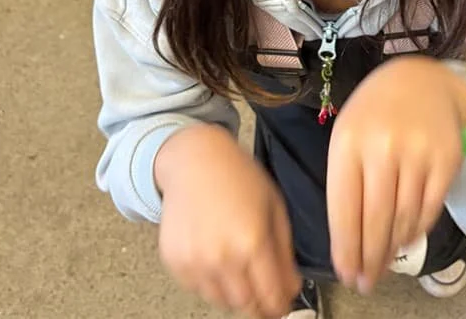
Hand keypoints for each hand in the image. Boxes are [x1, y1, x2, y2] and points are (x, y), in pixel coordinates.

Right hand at [155, 124, 300, 317]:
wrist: (195, 160)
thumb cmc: (238, 177)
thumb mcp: (274, 207)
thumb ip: (284, 252)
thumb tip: (291, 287)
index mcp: (252, 241)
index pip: (270, 297)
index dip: (279, 306)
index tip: (281, 304)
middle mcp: (221, 256)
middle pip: (245, 305)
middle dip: (257, 302)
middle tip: (261, 289)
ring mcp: (194, 261)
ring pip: (219, 301)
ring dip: (233, 293)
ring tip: (237, 265)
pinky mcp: (174, 261)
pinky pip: (197, 288)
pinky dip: (209, 281)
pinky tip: (215, 255)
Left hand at [327, 56, 465, 292]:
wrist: (421, 81)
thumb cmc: (375, 115)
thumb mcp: (348, 136)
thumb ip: (345, 184)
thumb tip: (349, 244)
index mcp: (349, 142)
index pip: (345, 209)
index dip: (346, 248)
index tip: (347, 275)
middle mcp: (383, 147)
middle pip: (375, 220)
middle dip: (369, 258)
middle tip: (366, 282)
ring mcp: (418, 152)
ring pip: (404, 219)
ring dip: (392, 248)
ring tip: (384, 264)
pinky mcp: (447, 159)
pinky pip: (430, 209)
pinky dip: (417, 230)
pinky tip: (406, 239)